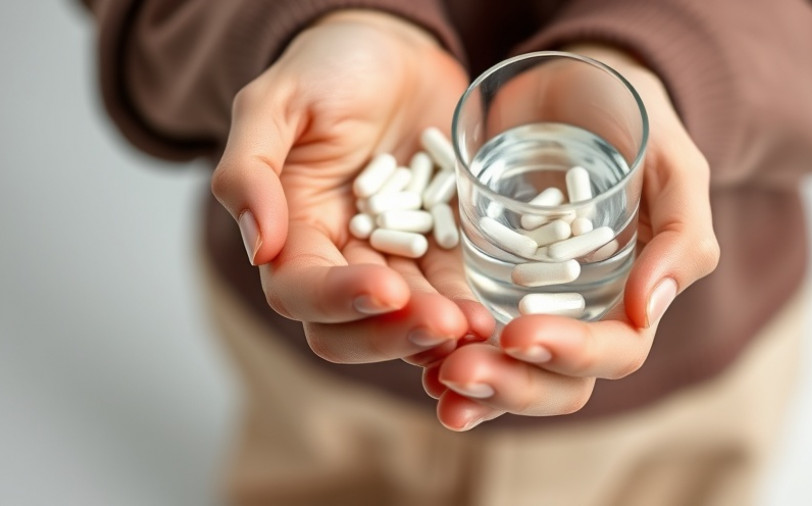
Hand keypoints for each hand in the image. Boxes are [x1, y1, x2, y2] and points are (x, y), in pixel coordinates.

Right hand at [210, 10, 494, 363]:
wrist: (395, 49)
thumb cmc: (330, 67)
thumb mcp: (277, 103)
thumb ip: (249, 170)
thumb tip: (259, 248)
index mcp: (293, 231)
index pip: (301, 290)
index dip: (339, 300)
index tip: (386, 289)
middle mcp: (340, 256)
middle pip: (353, 326)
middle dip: (395, 333)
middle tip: (443, 323)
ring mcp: (394, 256)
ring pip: (407, 319)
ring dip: (439, 332)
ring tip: (478, 324)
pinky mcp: (439, 247)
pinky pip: (451, 288)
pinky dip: (469, 304)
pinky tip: (495, 310)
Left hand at [431, 46, 719, 430]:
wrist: (575, 88)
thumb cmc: (635, 125)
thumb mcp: (673, 168)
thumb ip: (681, 235)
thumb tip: (644, 310)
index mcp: (631, 297)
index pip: (615, 350)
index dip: (571, 353)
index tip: (518, 334)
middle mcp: (579, 312)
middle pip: (555, 380)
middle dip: (511, 384)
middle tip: (458, 371)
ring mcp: (528, 301)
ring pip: (508, 368)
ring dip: (474, 385)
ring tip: (433, 380)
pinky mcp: (484, 277)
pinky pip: (466, 326)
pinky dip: (443, 346)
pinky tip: (414, 351)